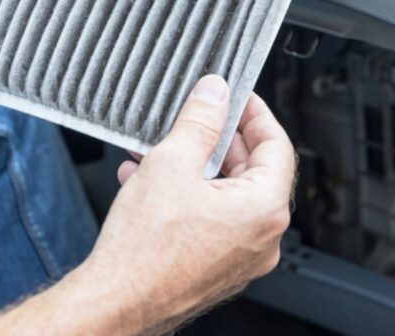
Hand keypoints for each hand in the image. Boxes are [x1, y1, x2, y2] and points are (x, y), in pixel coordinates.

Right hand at [0, 76, 296, 334]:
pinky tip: (148, 182)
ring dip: (194, 167)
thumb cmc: (144, 250)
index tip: (237, 96)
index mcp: (263, 210)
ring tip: (159, 149)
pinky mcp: (215, 269)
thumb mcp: (171, 162)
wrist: (117, 301)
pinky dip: (186, 196)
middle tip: (195, 117)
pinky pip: (210, 220)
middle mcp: (261, 239)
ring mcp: (239, 258)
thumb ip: (200, 120)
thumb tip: (215, 93)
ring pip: (225, 196)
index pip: (277, 145)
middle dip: (217, 140)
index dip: (255, 113)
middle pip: (251, 170)